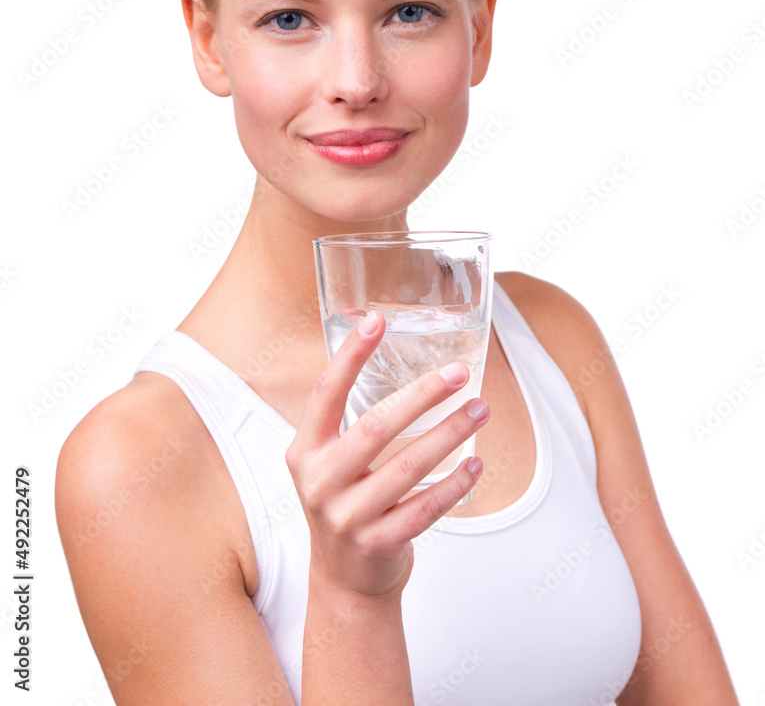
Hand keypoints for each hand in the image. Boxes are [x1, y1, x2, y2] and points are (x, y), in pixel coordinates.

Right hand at [285, 310, 488, 599]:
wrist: (343, 581)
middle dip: (422, 396)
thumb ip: (347, 420)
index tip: (376, 321)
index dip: (350, 357)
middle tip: (458, 373)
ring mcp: (346, 517)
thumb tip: (385, 356)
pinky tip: (474, 463)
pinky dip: (454, 483)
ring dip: (450, 434)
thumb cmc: (344, 504)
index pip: (326, 393)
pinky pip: (425, 508)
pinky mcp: (377, 544)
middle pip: (376, 428)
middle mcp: (320, 481)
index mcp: (305, 451)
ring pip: (407, 466)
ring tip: (479, 410)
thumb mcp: (328, 462)